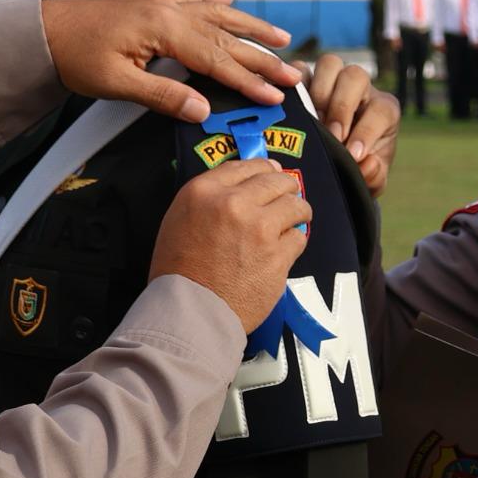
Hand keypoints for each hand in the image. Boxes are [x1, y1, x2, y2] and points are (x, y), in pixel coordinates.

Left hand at [41, 0, 299, 121]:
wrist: (46, 31)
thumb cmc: (77, 57)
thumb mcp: (118, 84)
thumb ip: (163, 95)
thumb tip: (203, 111)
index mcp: (165, 30)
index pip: (217, 59)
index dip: (249, 80)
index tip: (275, 95)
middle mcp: (170, 11)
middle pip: (227, 37)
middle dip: (263, 58)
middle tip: (293, 75)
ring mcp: (163, 4)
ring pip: (218, 14)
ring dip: (251, 25)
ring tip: (280, 37)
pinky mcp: (153, 4)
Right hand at [152, 159, 311, 333]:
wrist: (189, 312)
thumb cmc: (177, 269)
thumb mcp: (179, 218)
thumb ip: (209, 197)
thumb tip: (245, 185)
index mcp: (204, 191)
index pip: (245, 165)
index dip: (262, 169)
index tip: (271, 174)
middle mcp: (234, 203)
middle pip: (276, 180)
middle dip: (285, 187)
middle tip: (287, 196)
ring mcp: (260, 229)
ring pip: (296, 205)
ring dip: (297, 211)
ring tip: (294, 220)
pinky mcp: (278, 255)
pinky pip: (299, 237)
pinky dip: (294, 242)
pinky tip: (284, 249)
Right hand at [308, 55, 401, 195]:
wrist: (337, 165)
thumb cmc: (358, 168)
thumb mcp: (371, 180)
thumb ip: (374, 176)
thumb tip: (366, 163)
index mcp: (383, 110)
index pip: (381, 109)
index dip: (368, 131)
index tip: (353, 154)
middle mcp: (360, 89)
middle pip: (355, 76)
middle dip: (342, 106)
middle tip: (333, 135)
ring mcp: (332, 81)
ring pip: (329, 64)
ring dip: (319, 92)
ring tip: (312, 122)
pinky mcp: (306, 81)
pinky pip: (299, 69)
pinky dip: (294, 85)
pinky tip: (291, 111)